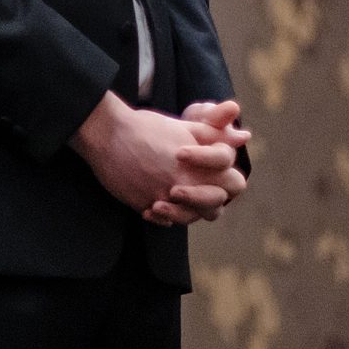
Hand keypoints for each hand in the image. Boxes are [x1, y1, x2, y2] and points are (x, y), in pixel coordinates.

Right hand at [72, 93, 242, 225]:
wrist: (106, 133)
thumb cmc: (145, 127)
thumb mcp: (184, 127)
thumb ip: (214, 135)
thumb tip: (243, 136)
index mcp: (200, 166)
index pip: (233, 181)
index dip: (223, 172)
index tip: (201, 161)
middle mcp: (186, 185)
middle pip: (217, 205)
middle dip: (212, 196)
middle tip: (195, 183)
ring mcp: (164, 199)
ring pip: (192, 218)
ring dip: (188, 209)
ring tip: (174, 194)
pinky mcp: (144, 207)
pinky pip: (164, 221)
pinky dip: (164, 214)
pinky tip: (157, 201)